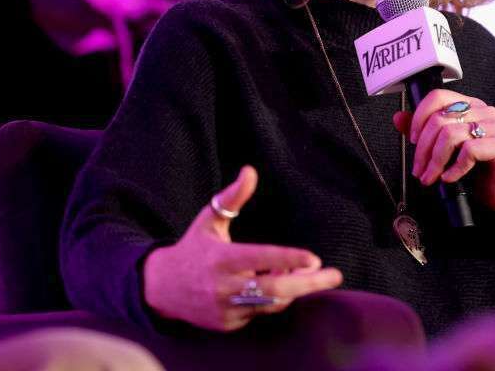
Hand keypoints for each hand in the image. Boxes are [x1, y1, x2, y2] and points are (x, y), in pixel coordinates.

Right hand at [142, 166, 343, 331]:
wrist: (160, 288)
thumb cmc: (193, 248)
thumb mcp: (209, 219)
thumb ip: (232, 197)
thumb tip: (250, 170)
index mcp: (221, 258)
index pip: (261, 258)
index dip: (288, 259)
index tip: (314, 258)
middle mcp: (223, 286)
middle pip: (274, 289)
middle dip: (308, 284)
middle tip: (334, 275)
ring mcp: (225, 308)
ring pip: (271, 302)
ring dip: (291, 287)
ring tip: (299, 270)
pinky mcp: (227, 324)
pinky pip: (260, 312)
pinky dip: (274, 298)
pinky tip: (277, 282)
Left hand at [393, 90, 494, 213]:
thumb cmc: (476, 168)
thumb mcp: (446, 149)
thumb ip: (424, 132)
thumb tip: (398, 118)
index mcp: (469, 105)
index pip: (438, 96)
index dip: (419, 117)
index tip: (412, 140)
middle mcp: (484, 111)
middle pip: (441, 119)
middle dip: (423, 149)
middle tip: (419, 170)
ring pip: (452, 135)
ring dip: (435, 161)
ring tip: (431, 177)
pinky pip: (470, 151)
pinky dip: (454, 168)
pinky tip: (450, 178)